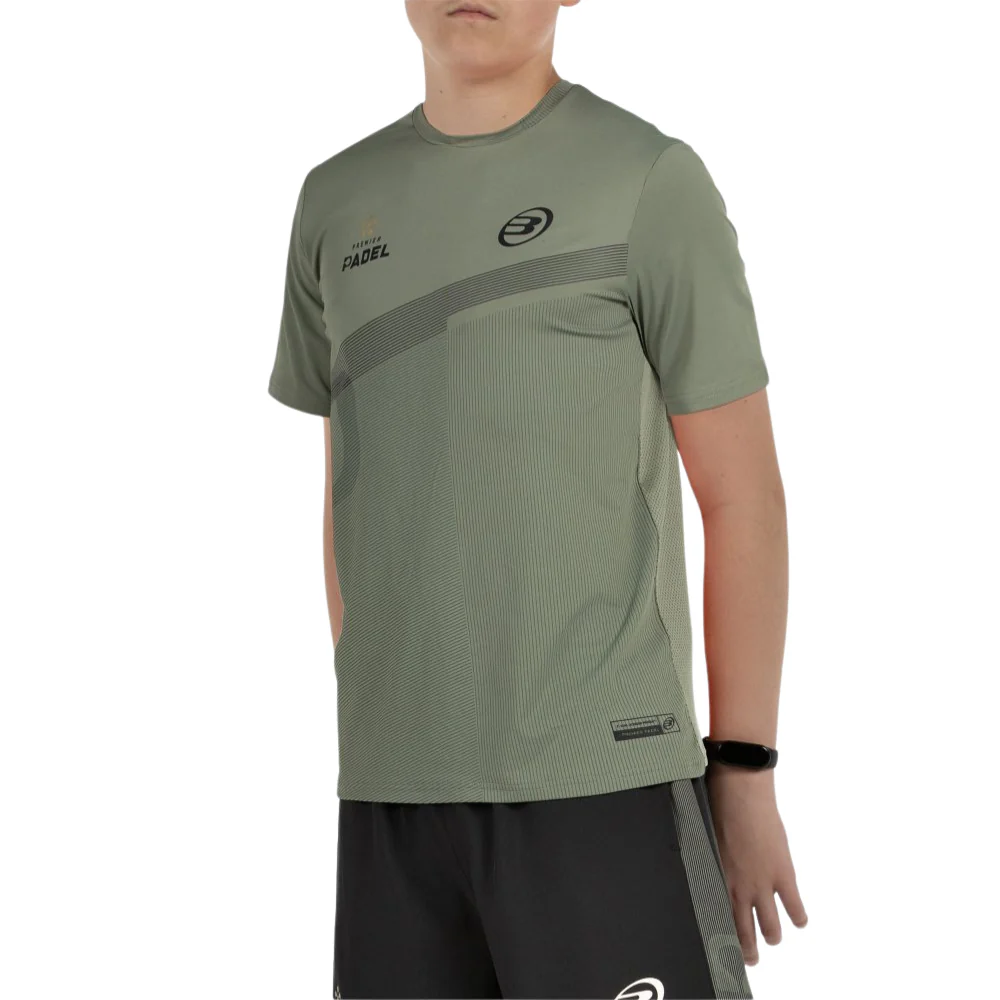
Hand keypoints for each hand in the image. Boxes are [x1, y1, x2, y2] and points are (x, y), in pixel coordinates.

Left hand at [706, 763, 807, 964]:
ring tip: (772, 937)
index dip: (723, 939)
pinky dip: (798, 917)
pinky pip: (795, 907)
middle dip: (748, 950)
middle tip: (750, 957)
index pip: (719, 921)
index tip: (723, 950)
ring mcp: (764, 884)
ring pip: (771, 928)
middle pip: (745, 933)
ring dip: (772, 936)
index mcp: (716, 879)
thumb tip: (705, 868)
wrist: (740, 791)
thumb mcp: (704, 838)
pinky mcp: (784, 874)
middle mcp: (739, 889)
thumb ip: (708, 860)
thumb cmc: (716, 806)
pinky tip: (798, 920)